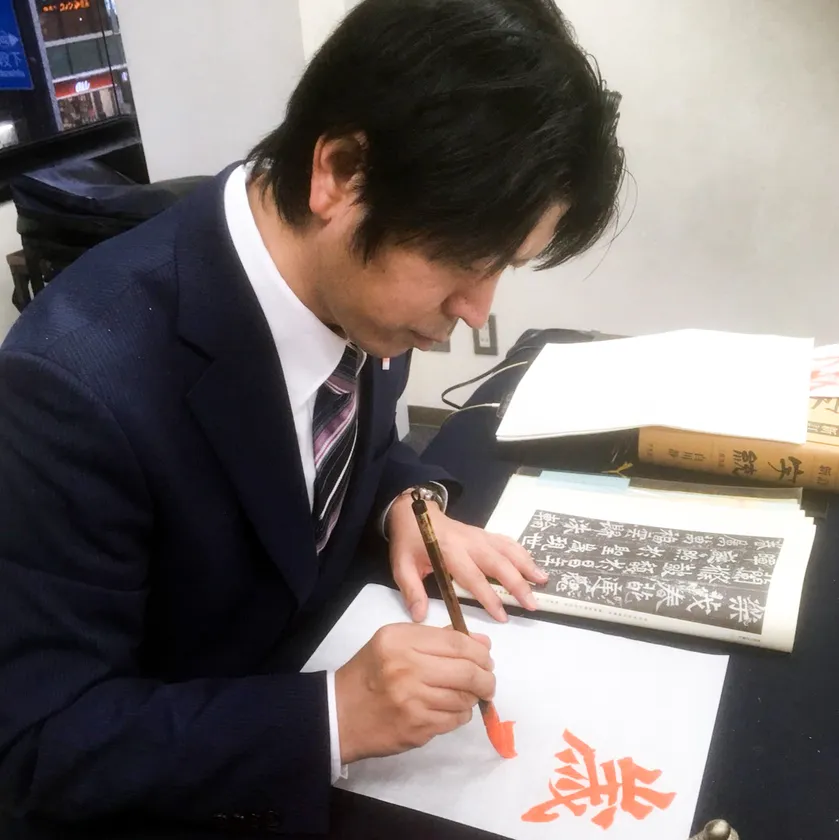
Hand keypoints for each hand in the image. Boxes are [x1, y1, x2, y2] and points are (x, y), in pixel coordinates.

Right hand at [335, 623, 493, 763]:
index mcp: (400, 640)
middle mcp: (406, 668)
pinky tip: (449, 709)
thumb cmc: (371, 673)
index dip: (480, 651)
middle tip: (488, 681)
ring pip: (464, 698)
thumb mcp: (395, 642)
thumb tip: (482, 642)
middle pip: (467, 671)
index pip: (456, 643)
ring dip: (473, 697)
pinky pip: (454, 720)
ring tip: (465, 694)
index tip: (486, 658)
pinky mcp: (416, 728)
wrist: (341, 714)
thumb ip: (438, 638)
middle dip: (486, 678)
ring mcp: (412, 701)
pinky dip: (459, 714)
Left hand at [386, 494, 548, 623]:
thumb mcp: (401, 566)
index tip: (502, 616)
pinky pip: (506, 542)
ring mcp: (478, 536)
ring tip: (543, 581)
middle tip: (532, 604)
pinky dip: (521, 552)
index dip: (489, 596)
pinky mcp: (483, 534)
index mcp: (449, 551)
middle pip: (498, 563)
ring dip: (526, 564)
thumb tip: (420, 616)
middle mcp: (469, 542)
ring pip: (507, 549)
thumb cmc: (409, 542)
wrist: (413, 512)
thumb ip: (412, 591)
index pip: (473, 576)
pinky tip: (533, 564)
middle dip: (517, 584)